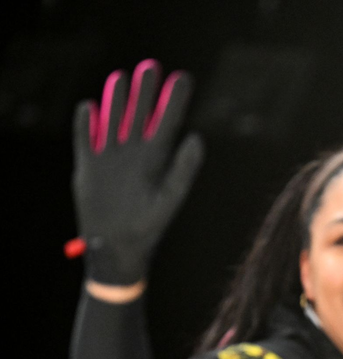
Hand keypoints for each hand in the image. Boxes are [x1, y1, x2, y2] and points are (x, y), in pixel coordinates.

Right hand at [72, 59, 203, 284]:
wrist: (118, 248)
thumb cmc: (149, 227)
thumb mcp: (169, 197)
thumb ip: (183, 168)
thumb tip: (198, 137)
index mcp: (157, 160)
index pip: (167, 123)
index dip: (174, 101)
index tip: (183, 78)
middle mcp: (134, 154)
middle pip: (139, 115)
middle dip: (144, 92)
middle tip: (150, 67)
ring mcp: (110, 158)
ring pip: (112, 120)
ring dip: (116, 100)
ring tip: (121, 78)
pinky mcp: (88, 167)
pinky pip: (85, 139)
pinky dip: (85, 125)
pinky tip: (89, 108)